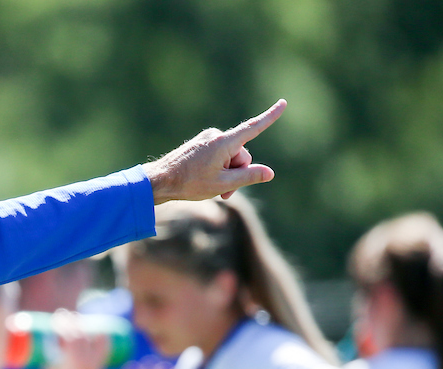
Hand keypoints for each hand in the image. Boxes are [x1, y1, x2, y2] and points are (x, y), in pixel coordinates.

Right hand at [43, 311, 108, 368]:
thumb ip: (44, 357)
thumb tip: (36, 342)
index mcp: (72, 358)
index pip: (68, 334)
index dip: (62, 323)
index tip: (57, 317)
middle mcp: (85, 356)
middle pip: (79, 332)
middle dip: (71, 321)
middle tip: (64, 315)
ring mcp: (94, 358)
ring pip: (90, 337)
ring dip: (83, 326)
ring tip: (76, 320)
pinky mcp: (99, 361)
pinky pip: (103, 345)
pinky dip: (101, 336)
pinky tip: (97, 331)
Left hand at [143, 100, 285, 202]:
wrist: (160, 181)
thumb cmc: (190, 183)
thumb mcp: (223, 184)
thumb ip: (249, 177)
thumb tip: (269, 173)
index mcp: (224, 142)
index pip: (253, 127)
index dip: (270, 116)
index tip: (283, 103)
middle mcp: (216, 136)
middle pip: (241, 155)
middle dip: (237, 173)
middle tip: (224, 192)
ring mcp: (207, 140)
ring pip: (229, 158)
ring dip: (227, 174)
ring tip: (214, 189)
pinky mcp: (200, 145)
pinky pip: (218, 157)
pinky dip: (217, 170)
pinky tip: (205, 180)